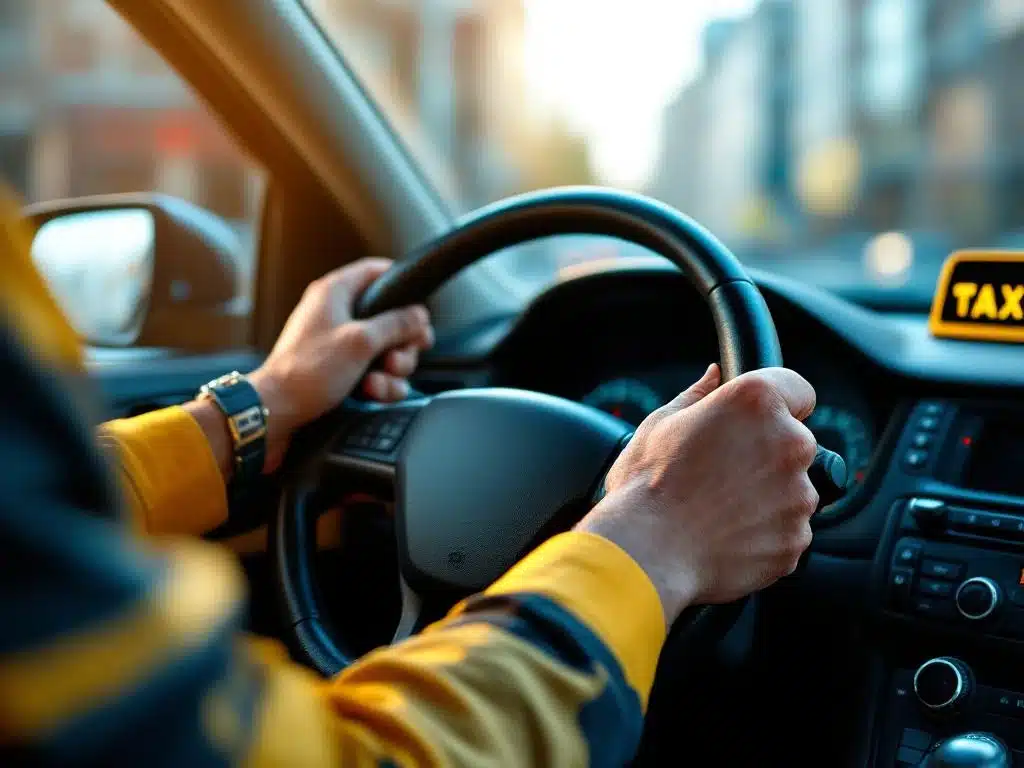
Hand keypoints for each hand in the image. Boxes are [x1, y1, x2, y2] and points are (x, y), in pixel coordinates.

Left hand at [249, 258, 432, 469]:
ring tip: (377, 382)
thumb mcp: (361, 342)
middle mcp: (337, 314)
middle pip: (391, 318)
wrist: (275, 412)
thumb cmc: (307, 372)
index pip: (376, 271)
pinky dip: (379, 384)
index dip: (401, 284)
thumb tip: (419, 314)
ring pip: (387, 349)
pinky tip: (371, 393)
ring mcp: (339, 344)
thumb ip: (396, 324)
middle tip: (398, 357)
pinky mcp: (341, 370)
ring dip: (392, 370)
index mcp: (335, 293)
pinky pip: (374, 371)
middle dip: (403, 342)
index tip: (418, 304)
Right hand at [576, 364, 817, 623]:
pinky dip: (765, 534)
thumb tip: (713, 376)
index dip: (780, 404)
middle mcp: (789, 442)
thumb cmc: (645, 487)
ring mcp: (798, 495)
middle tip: (722, 474)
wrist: (645, 553)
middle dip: (769, 455)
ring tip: (718, 509)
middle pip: (796, 443)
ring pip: (794, 491)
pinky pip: (788, 532)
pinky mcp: (796, 539)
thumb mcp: (660, 425)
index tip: (759, 423)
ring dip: (768, 497)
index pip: (799, 390)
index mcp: (756, 402)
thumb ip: (697, 395)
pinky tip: (725, 534)